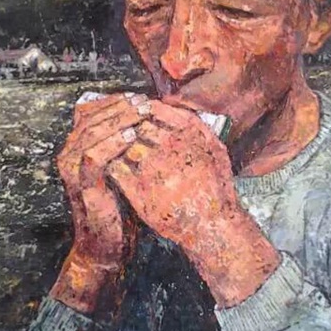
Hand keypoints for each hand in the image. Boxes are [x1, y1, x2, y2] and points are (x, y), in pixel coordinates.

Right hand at [50, 92, 150, 316]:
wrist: (107, 246)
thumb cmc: (120, 207)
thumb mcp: (124, 169)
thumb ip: (127, 145)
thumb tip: (150, 117)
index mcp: (78, 147)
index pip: (92, 111)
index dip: (116, 101)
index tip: (142, 97)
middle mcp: (70, 154)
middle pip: (90, 116)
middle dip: (120, 106)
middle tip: (144, 101)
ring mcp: (72, 170)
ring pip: (91, 132)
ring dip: (118, 120)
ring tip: (141, 113)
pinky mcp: (82, 186)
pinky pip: (93, 157)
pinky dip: (112, 143)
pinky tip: (132, 136)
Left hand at [106, 101, 279, 306]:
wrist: (212, 226)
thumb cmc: (216, 188)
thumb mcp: (216, 149)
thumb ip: (196, 124)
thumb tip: (172, 104)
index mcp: (189, 135)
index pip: (154, 109)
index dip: (143, 111)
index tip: (138, 115)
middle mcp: (171, 148)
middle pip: (137, 126)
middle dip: (130, 128)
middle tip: (126, 134)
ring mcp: (154, 170)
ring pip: (124, 146)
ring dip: (120, 147)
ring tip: (118, 151)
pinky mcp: (140, 192)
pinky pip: (117, 169)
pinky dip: (114, 167)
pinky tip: (117, 170)